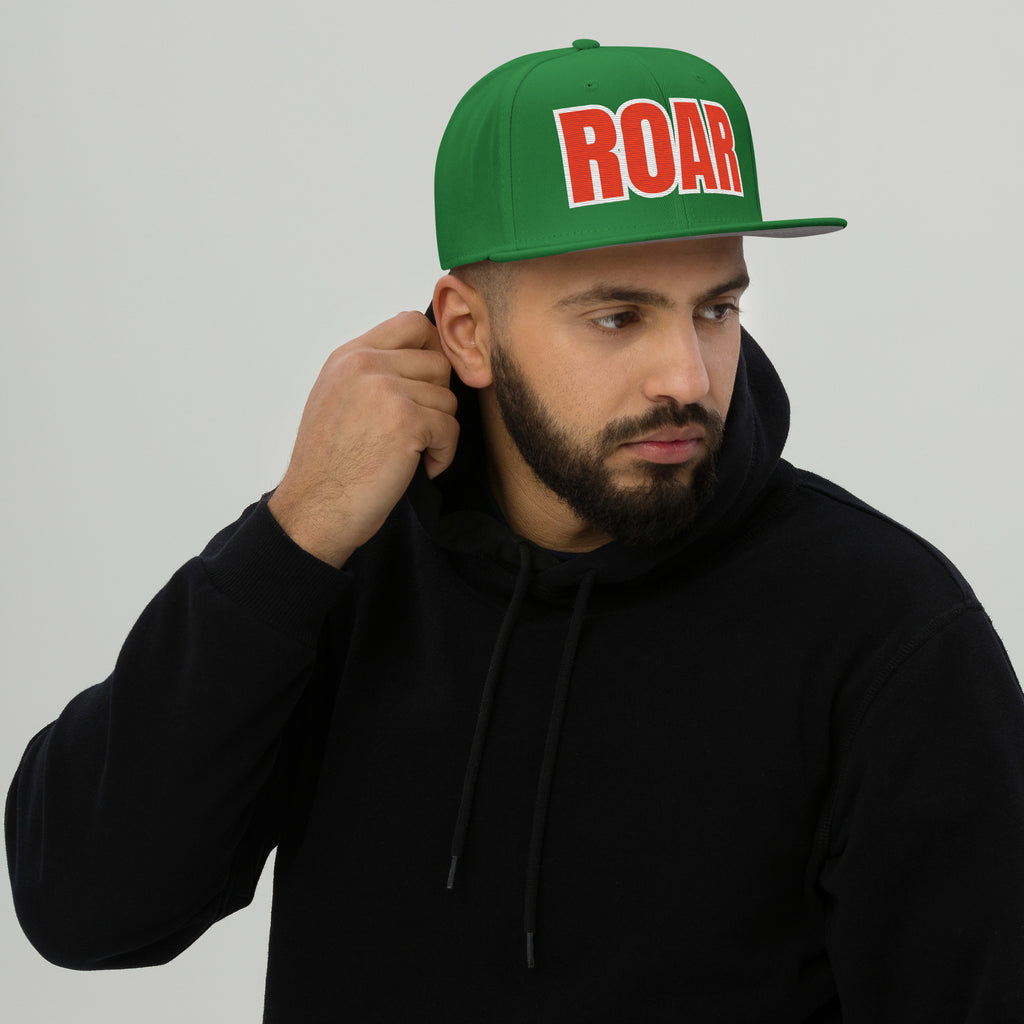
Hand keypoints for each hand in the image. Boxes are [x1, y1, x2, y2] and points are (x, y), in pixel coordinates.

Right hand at [268, 311, 457, 567]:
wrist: (314, 508)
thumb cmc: (329, 465)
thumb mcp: (337, 399)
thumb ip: (372, 372)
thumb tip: (424, 357)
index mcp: (348, 356)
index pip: (412, 324)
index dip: (431, 353)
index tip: (425, 388)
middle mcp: (364, 364)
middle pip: (439, 363)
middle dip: (436, 401)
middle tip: (416, 432)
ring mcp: (385, 390)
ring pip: (448, 398)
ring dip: (439, 432)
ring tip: (410, 454)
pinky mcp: (406, 421)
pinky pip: (451, 428)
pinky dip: (443, 454)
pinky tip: (419, 468)